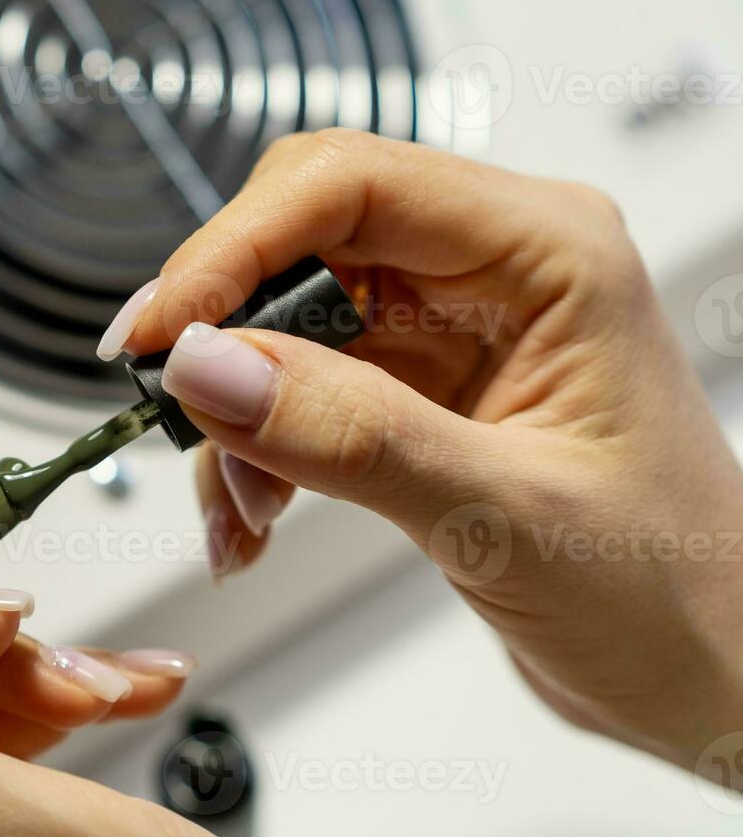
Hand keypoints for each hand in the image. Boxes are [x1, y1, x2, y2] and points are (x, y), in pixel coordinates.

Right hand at [101, 129, 742, 782]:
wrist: (707, 670)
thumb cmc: (673, 591)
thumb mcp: (504, 514)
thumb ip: (350, 435)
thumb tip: (209, 365)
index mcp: (547, 252)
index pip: (351, 184)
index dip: (235, 243)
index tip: (163, 327)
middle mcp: (489, 269)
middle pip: (301, 232)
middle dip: (223, 321)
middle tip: (169, 398)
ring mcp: (445, 326)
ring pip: (280, 314)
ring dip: (232, 405)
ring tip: (238, 503)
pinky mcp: (411, 385)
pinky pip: (291, 383)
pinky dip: (252, 446)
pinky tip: (252, 515)